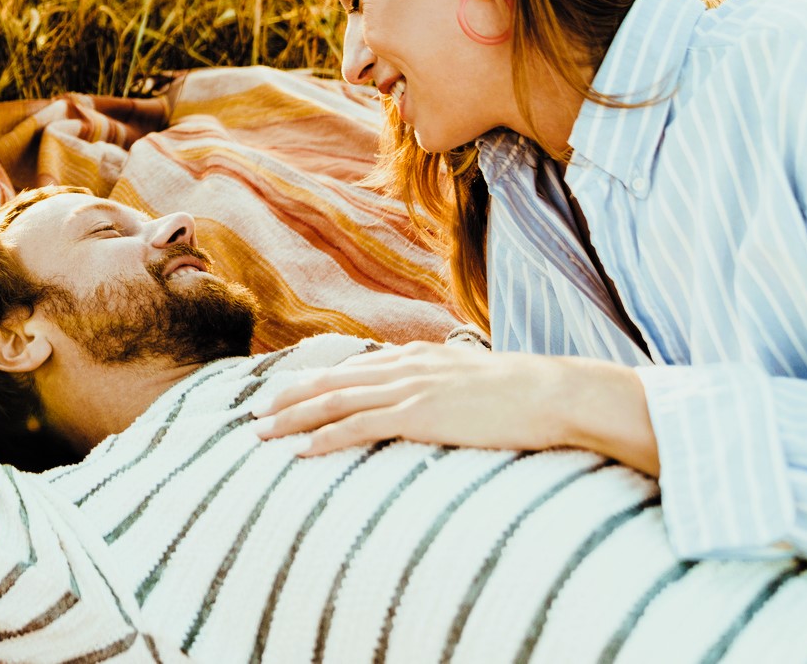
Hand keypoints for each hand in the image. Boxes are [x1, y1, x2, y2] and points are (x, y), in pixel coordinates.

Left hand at [253, 342, 659, 474]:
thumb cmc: (522, 393)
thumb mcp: (473, 377)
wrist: (552, 393)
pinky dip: (326, 437)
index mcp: (417, 356)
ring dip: (294, 418)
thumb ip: (444, 382)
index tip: (284, 392)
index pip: (351, 368)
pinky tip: (302, 450)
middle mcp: (405, 366)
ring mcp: (409, 388)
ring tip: (263, 433)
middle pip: (330, 380)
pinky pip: (360, 425)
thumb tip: (431, 398)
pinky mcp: (419, 414)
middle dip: (288, 397)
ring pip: (334, 401)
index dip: (313, 380)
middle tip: (254, 413)